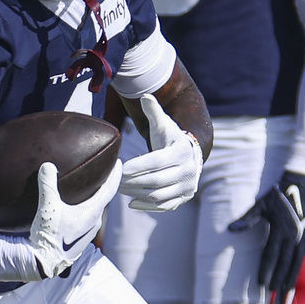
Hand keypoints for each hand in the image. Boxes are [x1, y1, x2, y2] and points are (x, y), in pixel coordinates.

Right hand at [29, 160, 122, 277]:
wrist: (43, 263)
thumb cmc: (49, 236)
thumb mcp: (47, 208)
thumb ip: (47, 185)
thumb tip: (47, 165)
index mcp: (91, 213)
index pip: (109, 189)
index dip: (115, 175)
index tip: (119, 163)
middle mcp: (94, 222)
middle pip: (103, 199)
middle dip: (105, 185)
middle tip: (105, 171)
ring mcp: (88, 232)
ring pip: (95, 209)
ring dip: (95, 198)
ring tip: (92, 187)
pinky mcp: (80, 238)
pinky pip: (88, 218)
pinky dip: (87, 208)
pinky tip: (78, 206)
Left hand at [120, 94, 202, 211]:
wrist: (189, 156)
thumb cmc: (169, 138)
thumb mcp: (162, 124)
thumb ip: (153, 112)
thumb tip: (145, 96)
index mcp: (181, 152)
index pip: (156, 162)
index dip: (137, 166)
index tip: (120, 168)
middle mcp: (188, 171)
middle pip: (156, 181)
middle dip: (133, 182)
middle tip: (115, 181)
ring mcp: (187, 187)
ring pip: (158, 195)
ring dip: (137, 194)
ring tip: (120, 189)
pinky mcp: (184, 198)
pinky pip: (164, 207)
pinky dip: (147, 207)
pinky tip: (131, 203)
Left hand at [228, 171, 304, 303]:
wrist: (303, 185)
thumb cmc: (278, 196)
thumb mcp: (261, 205)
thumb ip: (247, 218)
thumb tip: (231, 229)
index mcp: (279, 231)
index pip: (270, 257)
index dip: (266, 272)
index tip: (262, 287)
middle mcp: (293, 238)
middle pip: (283, 267)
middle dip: (277, 286)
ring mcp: (304, 239)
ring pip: (297, 266)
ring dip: (292, 283)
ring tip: (287, 300)